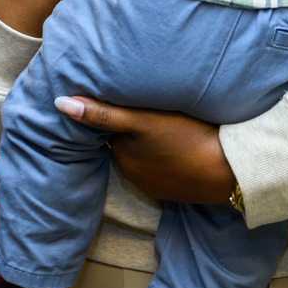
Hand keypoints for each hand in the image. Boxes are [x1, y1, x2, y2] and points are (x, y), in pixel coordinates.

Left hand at [55, 95, 234, 204]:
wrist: (228, 171)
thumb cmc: (186, 137)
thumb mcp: (143, 120)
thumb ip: (102, 113)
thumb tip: (59, 103)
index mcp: (121, 154)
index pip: (108, 127)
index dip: (117, 110)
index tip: (127, 96)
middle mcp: (131, 173)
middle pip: (124, 142)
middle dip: (131, 128)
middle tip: (151, 107)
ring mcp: (151, 184)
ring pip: (141, 155)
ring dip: (147, 143)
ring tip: (167, 126)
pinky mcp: (170, 190)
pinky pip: (158, 169)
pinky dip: (162, 158)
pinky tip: (177, 146)